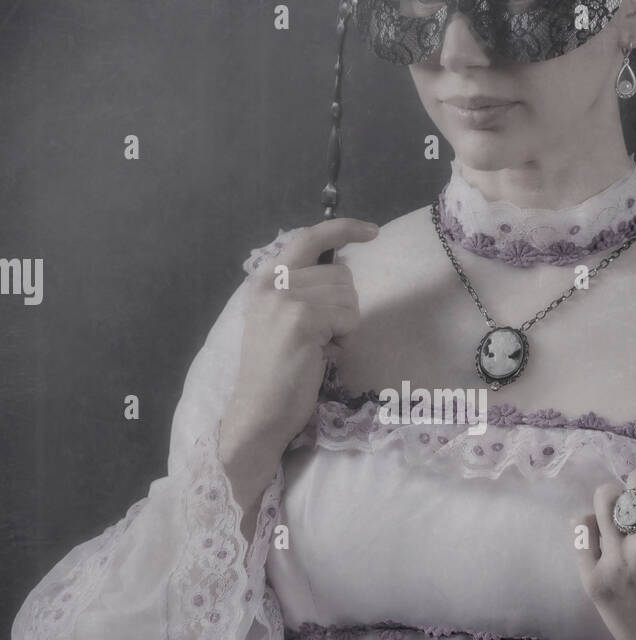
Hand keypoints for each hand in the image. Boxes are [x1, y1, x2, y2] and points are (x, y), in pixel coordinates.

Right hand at [218, 215, 378, 514]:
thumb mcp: (284, 320)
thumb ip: (305, 292)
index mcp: (266, 280)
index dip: (343, 228)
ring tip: (318, 347)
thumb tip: (342, 272)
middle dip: (344, 305)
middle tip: (323, 337)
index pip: (308, 238)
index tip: (372, 231)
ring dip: (345, 324)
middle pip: (341, 273)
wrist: (259, 411)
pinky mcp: (301, 318)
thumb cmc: (278, 374)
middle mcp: (272, 282)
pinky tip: (321, 354)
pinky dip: (344, 337)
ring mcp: (285, 298)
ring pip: (348, 295)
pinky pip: (347, 316)